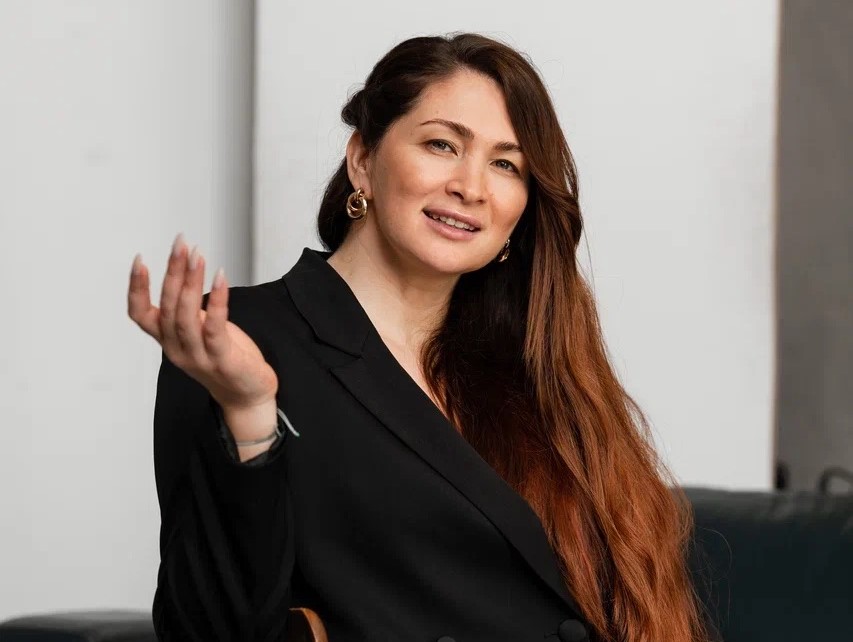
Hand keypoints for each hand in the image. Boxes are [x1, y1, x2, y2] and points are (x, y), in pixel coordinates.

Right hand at [127, 233, 278, 411]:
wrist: (248, 395)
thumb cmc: (225, 359)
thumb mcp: (198, 332)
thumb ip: (186, 312)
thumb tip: (184, 276)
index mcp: (168, 341)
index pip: (140, 314)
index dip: (136, 288)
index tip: (139, 260)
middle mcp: (177, 349)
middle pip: (168, 306)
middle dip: (173, 271)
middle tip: (180, 244)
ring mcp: (198, 356)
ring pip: (186, 315)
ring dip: (192, 281)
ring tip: (198, 256)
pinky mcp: (221, 360)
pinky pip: (215, 327)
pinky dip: (217, 300)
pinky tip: (220, 278)